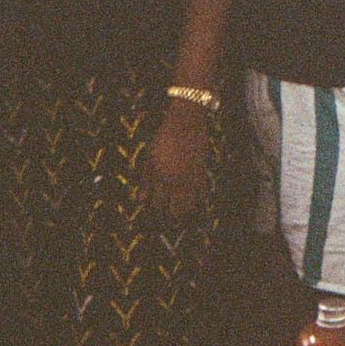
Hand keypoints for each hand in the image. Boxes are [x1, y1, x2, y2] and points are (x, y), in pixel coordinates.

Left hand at [139, 99, 213, 223]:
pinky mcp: (203, 174)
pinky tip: (194, 205)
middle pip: (175, 210)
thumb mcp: (150, 157)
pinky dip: (197, 202)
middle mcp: (177, 181)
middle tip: (168, 222)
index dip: (155, 213)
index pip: (158, 204)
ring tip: (181, 218)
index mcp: (161, 176)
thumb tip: (141, 202)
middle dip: (171, 219)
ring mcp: (192, 178)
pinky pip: (202, 195)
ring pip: (190, 205)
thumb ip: (146, 180)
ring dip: (184, 214)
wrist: (187, 122)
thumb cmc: (164, 138)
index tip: (154, 216)